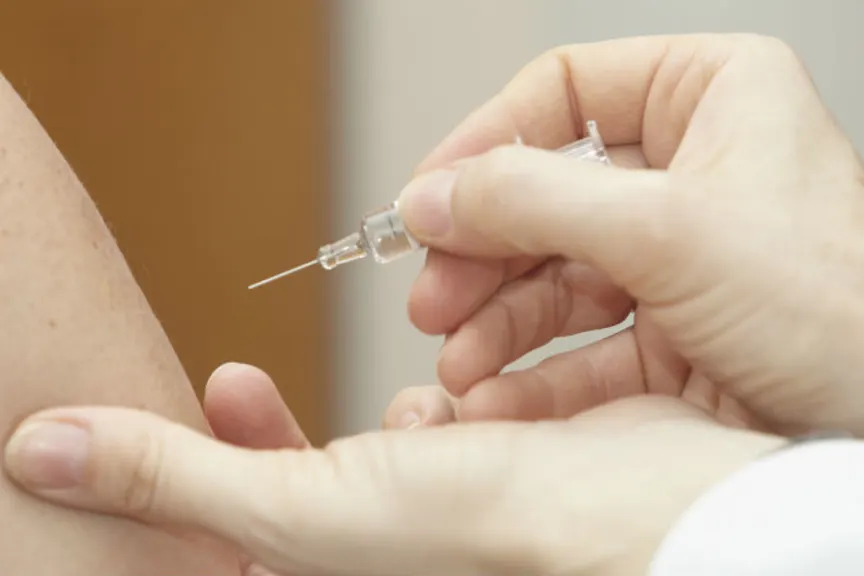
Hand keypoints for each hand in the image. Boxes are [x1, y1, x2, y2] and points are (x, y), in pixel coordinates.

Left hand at [4, 363, 782, 575]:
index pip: (245, 530)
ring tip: (413, 405)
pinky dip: (451, 399)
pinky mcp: (502, 474)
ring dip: (386, 412)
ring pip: (380, 449)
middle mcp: (387, 557)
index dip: (218, 454)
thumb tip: (33, 450)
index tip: (224, 380)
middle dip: (283, 428)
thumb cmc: (492, 541)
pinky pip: (451, 426)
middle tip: (246, 382)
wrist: (659, 514)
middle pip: (302, 488)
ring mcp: (447, 519)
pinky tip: (471, 396)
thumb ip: (178, 482)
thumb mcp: (307, 511)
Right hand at [399, 33, 863, 434]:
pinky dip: (531, 370)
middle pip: (544, 192)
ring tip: (458, 362)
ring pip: (553, 272)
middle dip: (481, 253)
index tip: (426, 198)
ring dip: (494, 321)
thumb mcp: (671, 233)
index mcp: (709, 97)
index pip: (561, 94)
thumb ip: (536, 201)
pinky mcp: (672, 329)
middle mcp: (690, 168)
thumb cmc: (844, 314)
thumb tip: (434, 195)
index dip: (483, 144)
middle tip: (432, 297)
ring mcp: (678, 252)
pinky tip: (496, 394)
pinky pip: (580, 340)